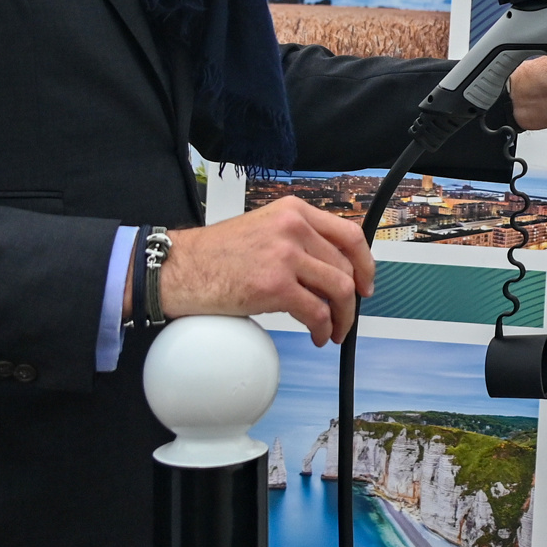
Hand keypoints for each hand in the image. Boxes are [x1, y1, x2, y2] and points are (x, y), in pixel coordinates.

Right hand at [160, 195, 373, 346]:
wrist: (180, 268)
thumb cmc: (215, 254)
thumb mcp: (264, 228)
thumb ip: (297, 239)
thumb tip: (329, 268)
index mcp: (293, 211)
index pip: (349, 234)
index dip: (365, 263)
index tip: (366, 283)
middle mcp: (293, 227)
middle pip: (346, 267)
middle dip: (352, 299)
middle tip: (346, 316)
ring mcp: (285, 256)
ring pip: (338, 290)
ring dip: (343, 318)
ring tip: (334, 331)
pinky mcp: (275, 285)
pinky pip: (316, 312)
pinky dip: (323, 329)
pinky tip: (317, 336)